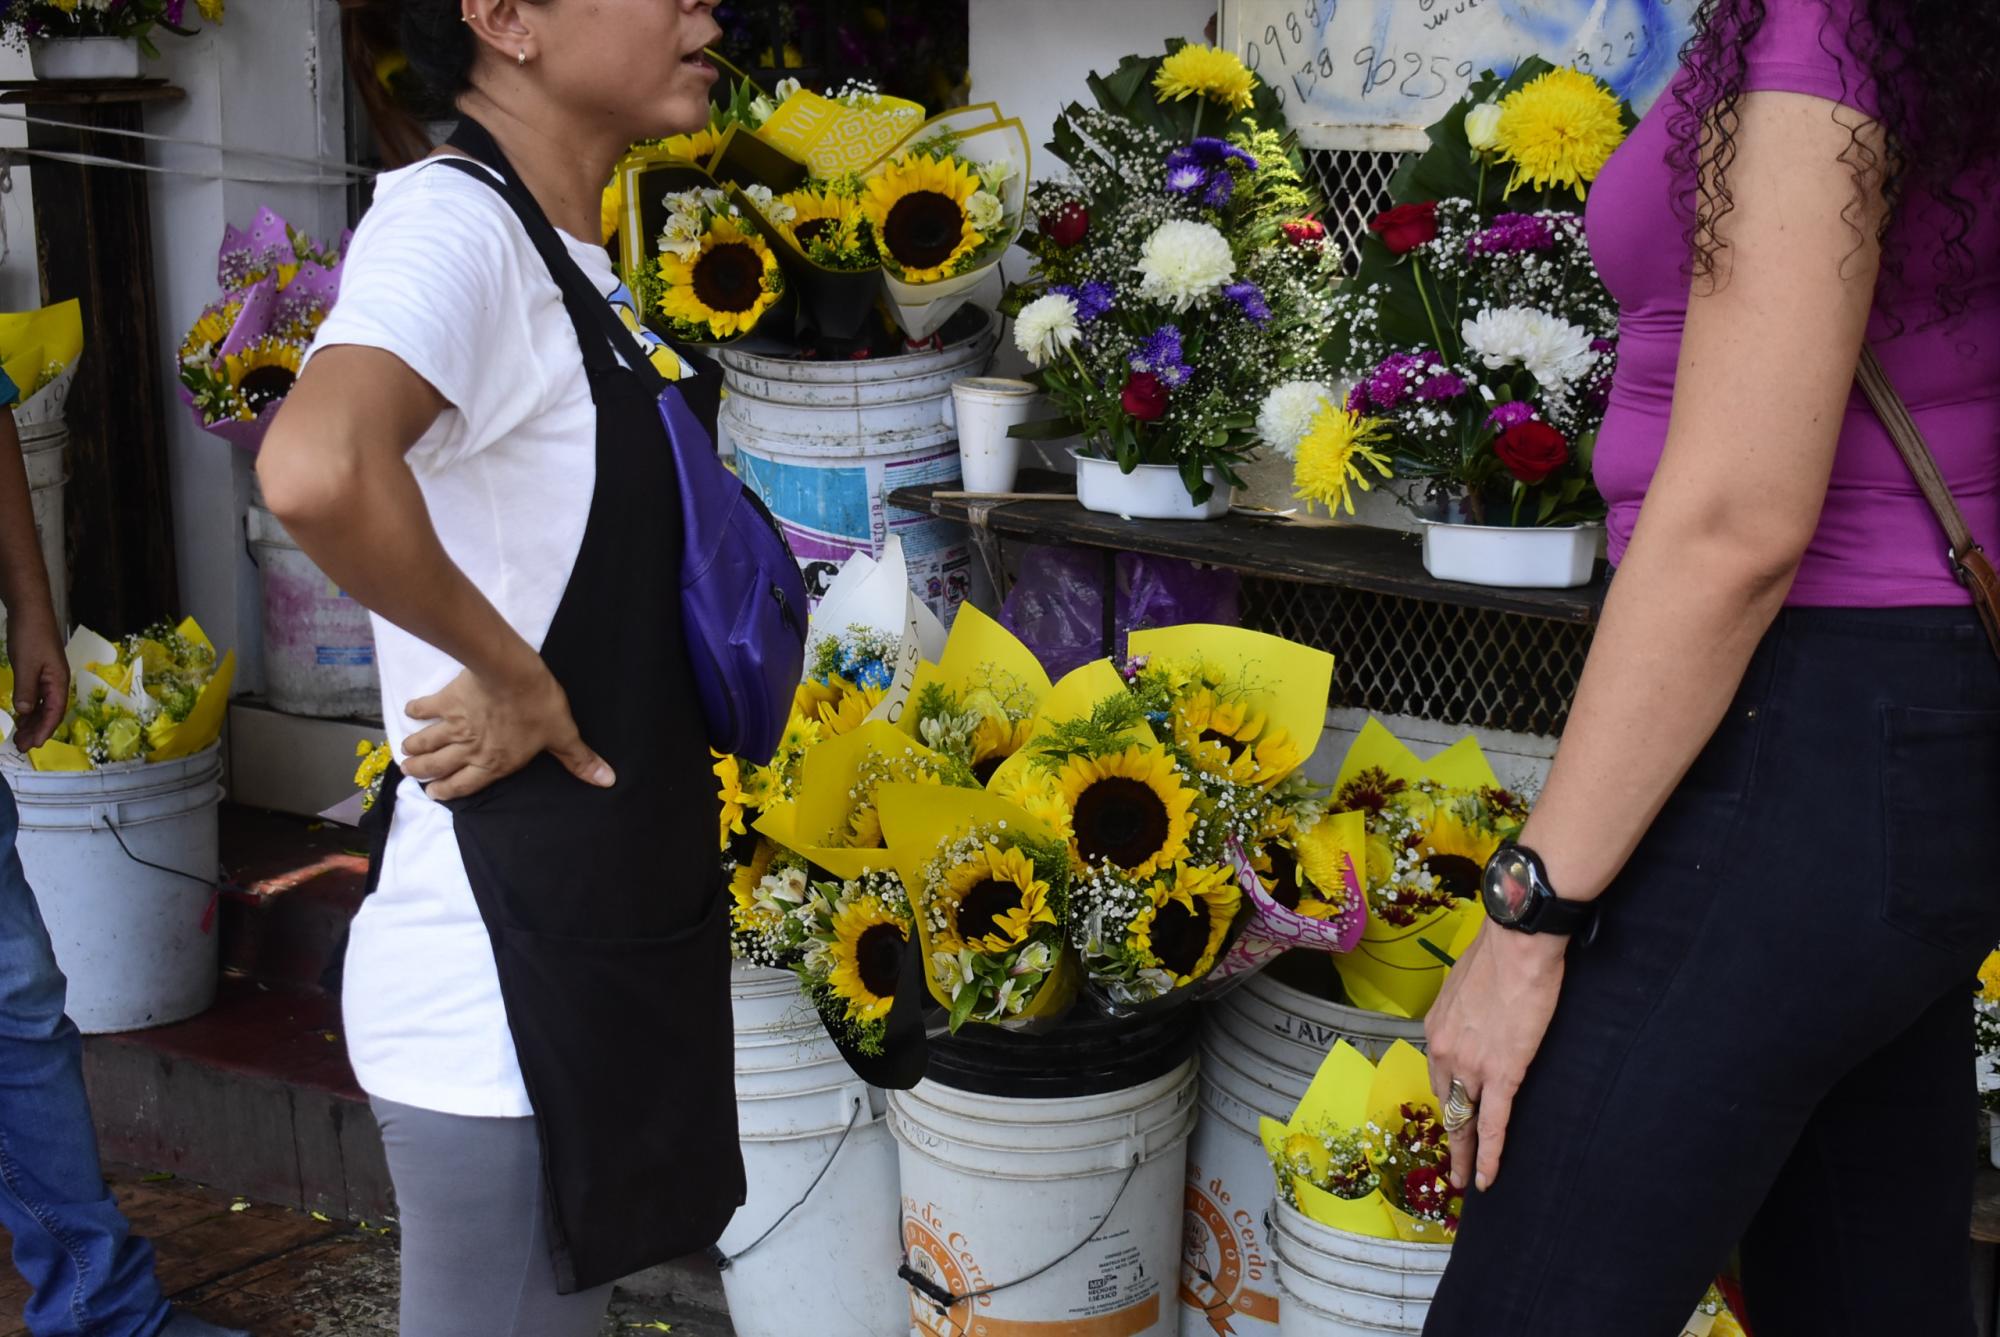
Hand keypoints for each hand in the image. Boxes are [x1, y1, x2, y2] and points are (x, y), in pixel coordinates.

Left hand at [7, 605, 67, 751]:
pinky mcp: (39, 672)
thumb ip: (26, 691)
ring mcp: (48, 677)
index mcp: (58, 681)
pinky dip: (29, 709)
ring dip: (32, 722)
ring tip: (20, 737)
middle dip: (37, 730)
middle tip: (22, 747)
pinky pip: (36, 697)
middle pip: (50, 712)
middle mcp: (56, 682)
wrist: (30, 611)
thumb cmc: (30, 636)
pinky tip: (21, 717)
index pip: (54, 712)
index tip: (33, 744)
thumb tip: (24, 713)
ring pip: (43, 706)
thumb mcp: (26, 665)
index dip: (45, 730)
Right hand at [401, 661, 614, 801]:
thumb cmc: (539, 706)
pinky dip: (416, 710)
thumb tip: (607, 781)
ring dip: (415, 748)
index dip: (447, 792)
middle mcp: (470, 749)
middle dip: (423, 772)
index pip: (465, 785)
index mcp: (494, 763)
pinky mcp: (446, 700)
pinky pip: (426, 708)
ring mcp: (455, 725)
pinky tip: (409, 711)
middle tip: (410, 773)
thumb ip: (579, 760)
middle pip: (439, 766)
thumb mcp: (563, 735)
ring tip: (405, 752)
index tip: (433, 794)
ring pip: (428, 742)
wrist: (511, 674)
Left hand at [1424, 921, 1566, 1192]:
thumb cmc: (1497, 954)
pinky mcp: (1503, 1074)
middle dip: (1452, 1135)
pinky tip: (1487, 1177)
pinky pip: (1493, 1124)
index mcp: (1437, 1030)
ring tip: (1468, 1179)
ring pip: (1465, 1120)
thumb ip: (1465, 1010)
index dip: (1447, 1100)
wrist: (1517, 945)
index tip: (1452, 1116)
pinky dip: (1489, 1155)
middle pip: (1448, 1103)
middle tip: (1454, 1163)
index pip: (1439, 1076)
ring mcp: (1472, 1066)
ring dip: (1466, 1154)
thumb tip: (1476, 1016)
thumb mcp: (1465, 984)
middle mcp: (1445, 1052)